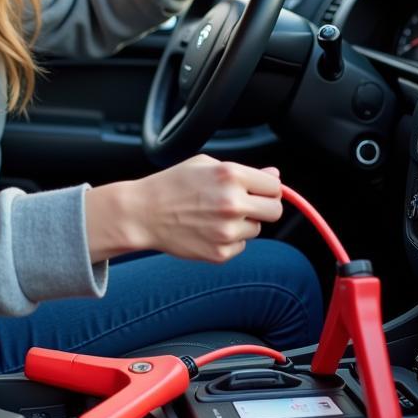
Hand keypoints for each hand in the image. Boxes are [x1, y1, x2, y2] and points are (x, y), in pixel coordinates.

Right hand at [85, 157, 283, 263]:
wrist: (143, 213)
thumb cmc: (171, 185)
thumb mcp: (204, 164)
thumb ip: (244, 170)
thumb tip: (274, 175)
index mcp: (231, 175)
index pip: (275, 186)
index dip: (267, 188)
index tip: (258, 190)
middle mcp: (232, 203)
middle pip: (275, 211)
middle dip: (263, 207)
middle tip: (244, 205)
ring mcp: (227, 231)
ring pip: (256, 229)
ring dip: (242, 223)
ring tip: (214, 216)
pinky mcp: (220, 253)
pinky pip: (240, 246)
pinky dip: (229, 239)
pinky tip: (206, 229)